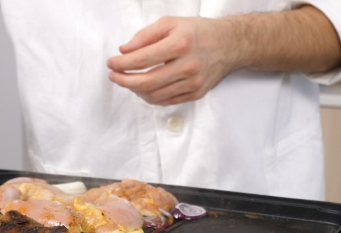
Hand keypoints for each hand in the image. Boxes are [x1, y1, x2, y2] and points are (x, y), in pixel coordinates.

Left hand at [107, 16, 239, 105]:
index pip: (142, 59)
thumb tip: (124, 50)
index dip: (122, 63)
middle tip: (113, 76)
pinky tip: (143, 89)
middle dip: (124, 81)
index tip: (111, 63)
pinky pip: (166, 101)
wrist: (229, 45)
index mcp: (180, 44)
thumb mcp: (171, 23)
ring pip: (155, 95)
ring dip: (135, 90)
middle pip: (146, 82)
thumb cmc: (198, 32)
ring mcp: (193, 82)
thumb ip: (145, 36)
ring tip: (127, 81)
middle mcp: (187, 66)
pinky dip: (150, 97)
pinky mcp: (196, 93)